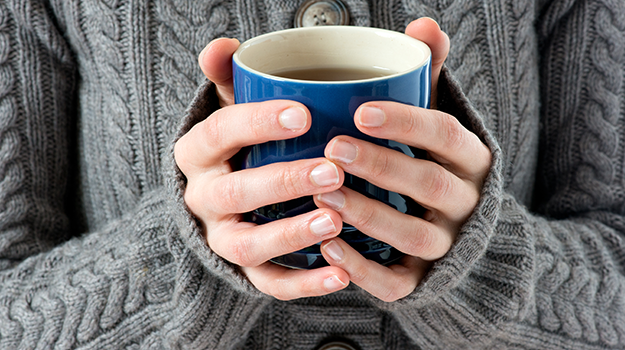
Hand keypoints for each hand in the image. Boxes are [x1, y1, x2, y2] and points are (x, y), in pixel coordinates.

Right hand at [176, 38, 350, 299]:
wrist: (227, 199)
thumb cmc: (242, 144)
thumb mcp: (233, 106)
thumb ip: (232, 77)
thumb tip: (222, 47)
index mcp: (198, 152)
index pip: (219, 133)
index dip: (256, 123)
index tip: (303, 114)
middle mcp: (203, 198)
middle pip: (236, 192)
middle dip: (283, 182)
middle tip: (331, 171)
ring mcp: (223, 238)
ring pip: (248, 244)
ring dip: (291, 234)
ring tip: (334, 221)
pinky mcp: (246, 270)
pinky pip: (269, 283)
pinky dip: (303, 284)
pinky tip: (341, 275)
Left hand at [314, 18, 491, 301]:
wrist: (454, 231)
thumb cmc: (429, 162)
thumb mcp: (433, 120)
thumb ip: (426, 76)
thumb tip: (423, 24)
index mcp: (470, 159)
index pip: (447, 136)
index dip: (408, 124)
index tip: (361, 110)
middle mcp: (465, 203)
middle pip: (429, 185)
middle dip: (382, 166)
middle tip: (334, 149)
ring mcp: (446, 245)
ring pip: (413, 235)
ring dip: (369, 215)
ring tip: (324, 194)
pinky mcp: (422, 279)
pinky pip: (397, 281)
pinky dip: (363, 267)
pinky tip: (328, 247)